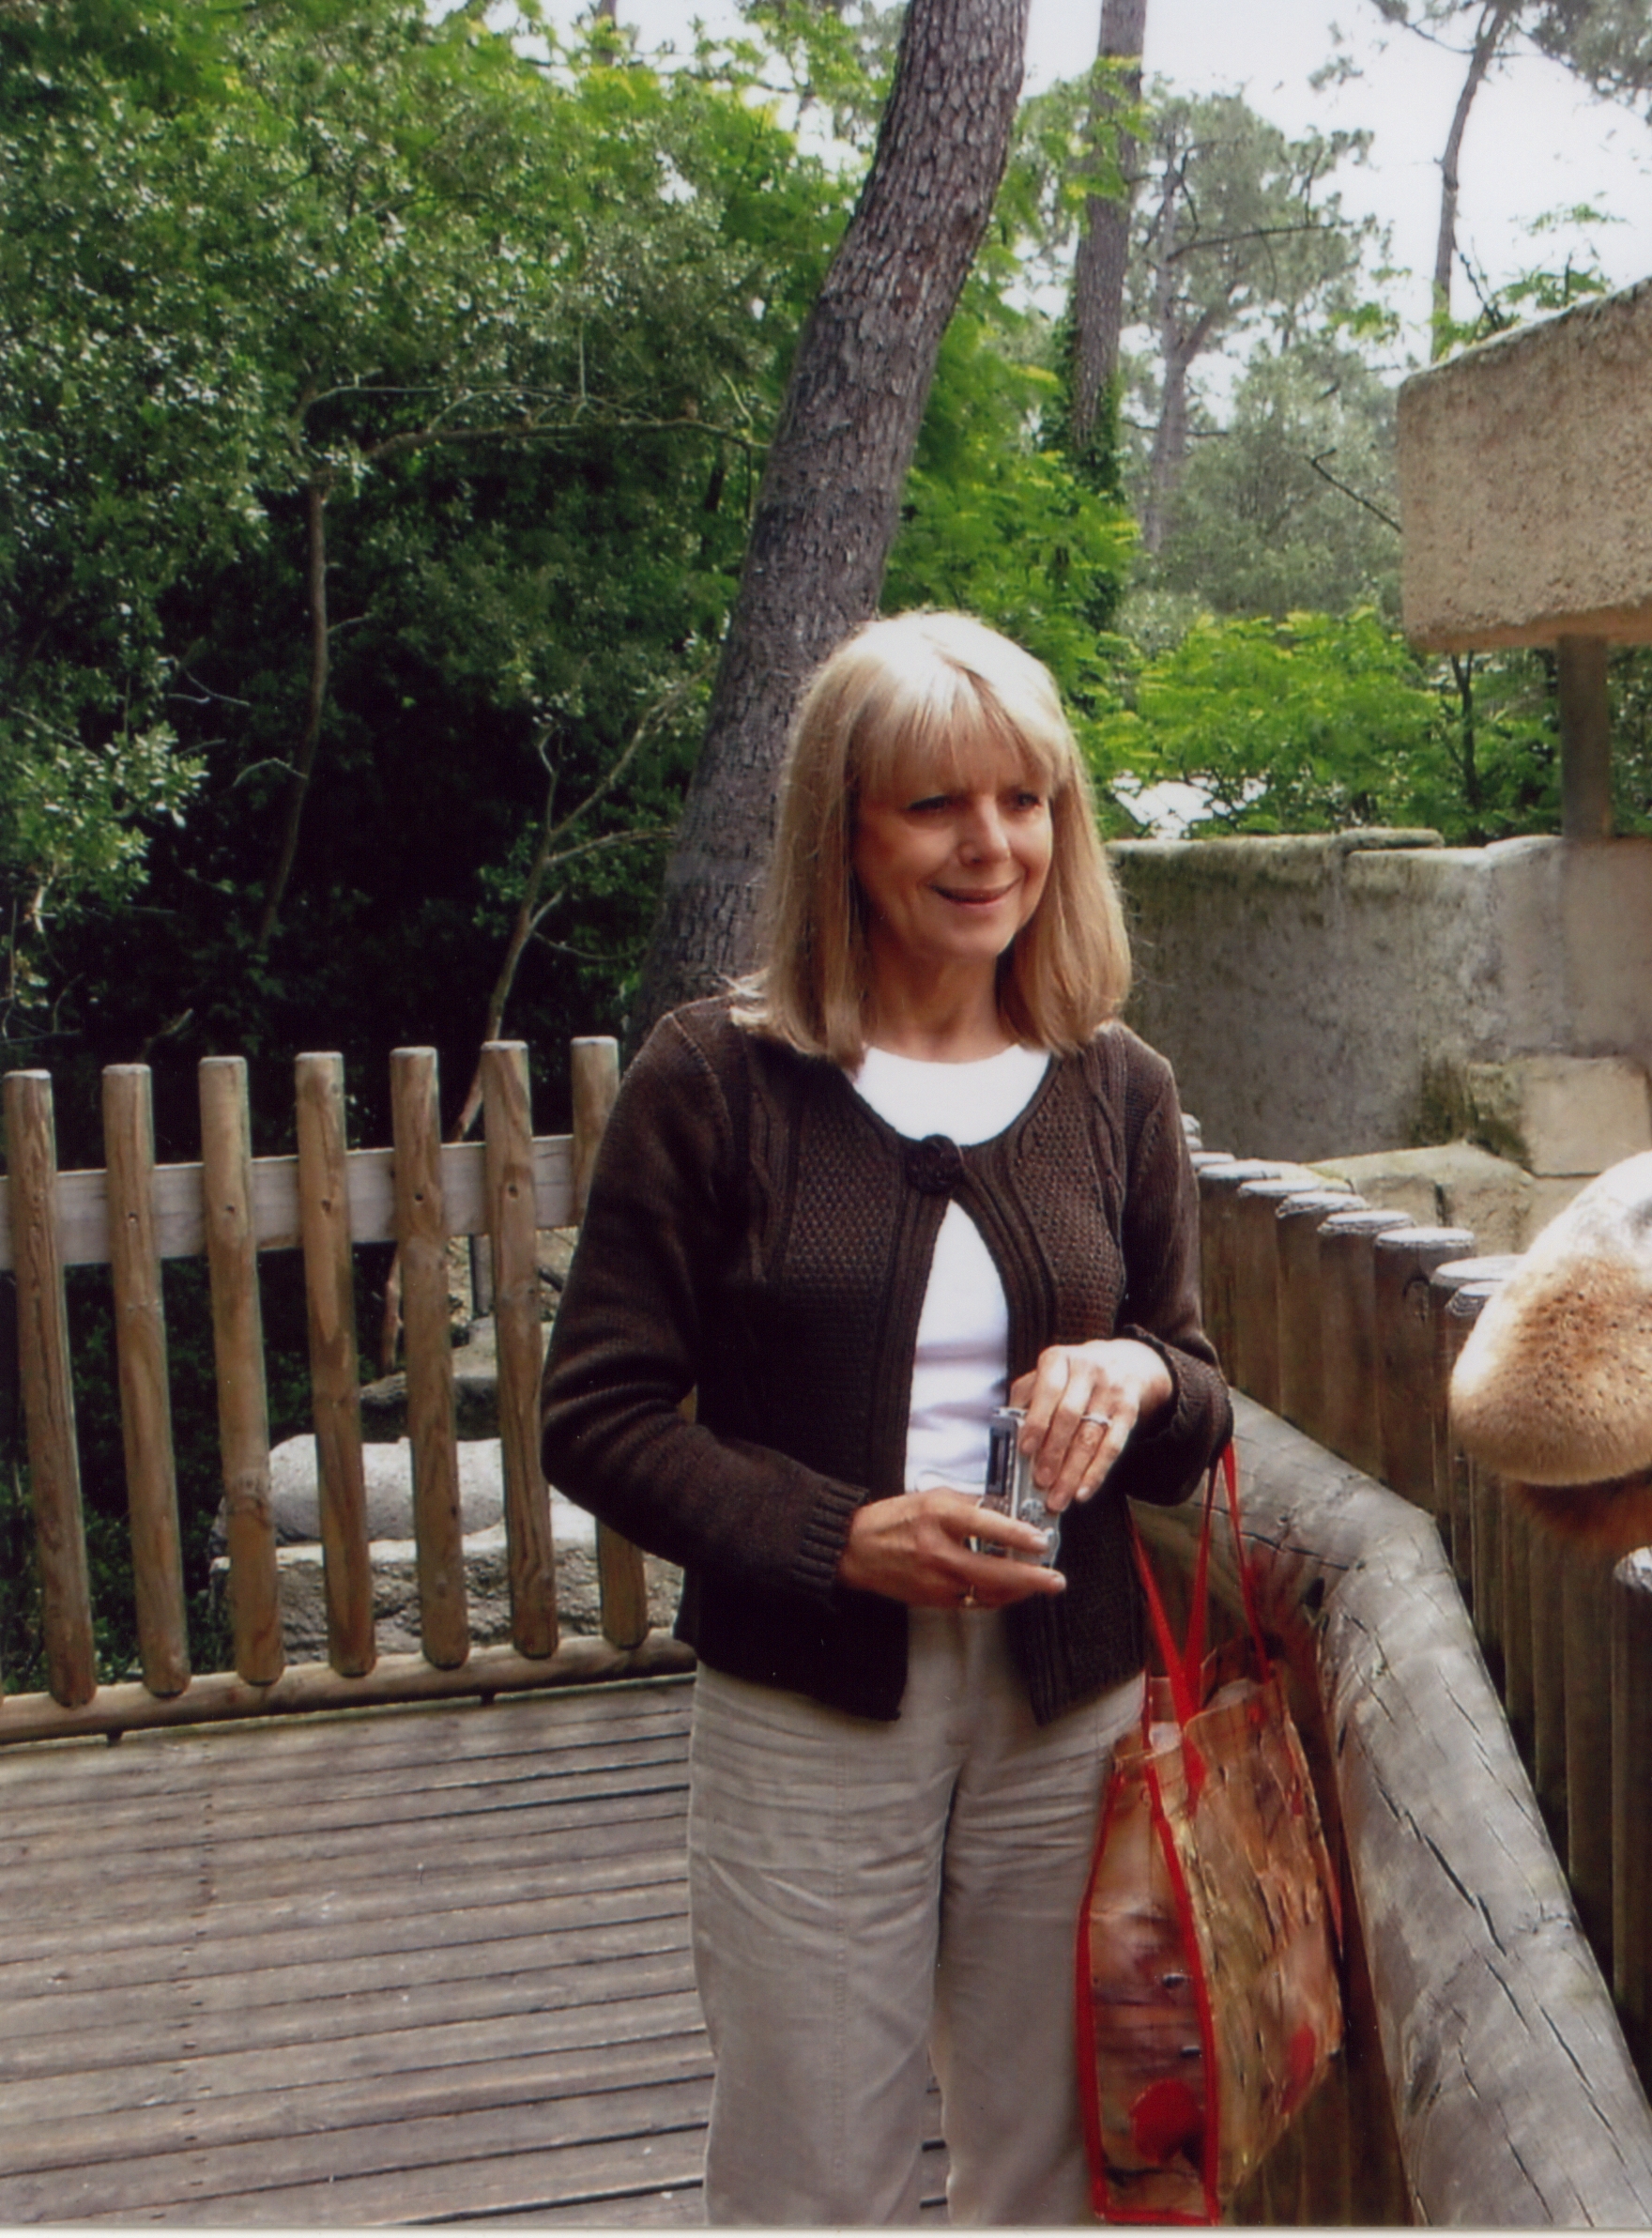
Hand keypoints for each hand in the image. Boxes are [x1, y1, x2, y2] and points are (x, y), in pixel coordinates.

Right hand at [835, 1487, 1065, 1609]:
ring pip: (987, 1592)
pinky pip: (972, 1601)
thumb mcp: (931, 1497)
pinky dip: (995, 1597)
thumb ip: (968, 1504)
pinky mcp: (933, 1599)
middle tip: (1055, 1579)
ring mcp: (935, 1580)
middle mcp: (938, 1550)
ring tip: (1039, 1586)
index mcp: (938, 1517)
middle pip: (993, 1570)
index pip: (985, 1525)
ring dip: (1018, 1592)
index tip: (1041, 1540)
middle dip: (1030, 1578)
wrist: (857, 1549)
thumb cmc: (893, 1519)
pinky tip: (1010, 1592)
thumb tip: (1003, 1511)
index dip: (1017, 1534)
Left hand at [1009, 1338, 1173, 1514]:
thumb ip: (1026, 1398)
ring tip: (1058, 1497)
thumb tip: (1008, 1434)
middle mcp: (1087, 1370)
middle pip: (1070, 1417)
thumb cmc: (1073, 1375)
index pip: (1048, 1390)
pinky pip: (1113, 1447)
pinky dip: (1096, 1473)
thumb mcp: (1048, 1373)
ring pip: (1091, 1437)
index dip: (1037, 1421)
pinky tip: (1082, 1492)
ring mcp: (1111, 1390)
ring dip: (1072, 1472)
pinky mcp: (1129, 1410)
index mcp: (1058, 1360)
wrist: (1125, 1362)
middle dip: (1053, 1453)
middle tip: (1040, 1482)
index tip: (1025, 1449)